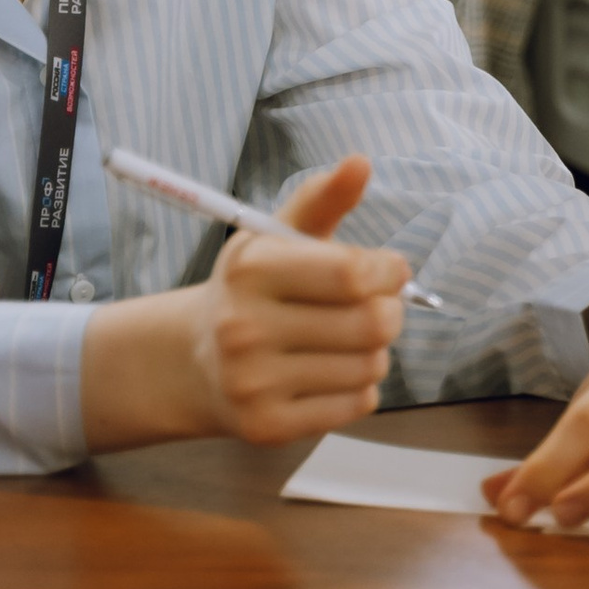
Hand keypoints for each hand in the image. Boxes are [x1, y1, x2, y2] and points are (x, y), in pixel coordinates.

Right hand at [80, 155, 405, 452]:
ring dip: (374, 351)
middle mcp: (244, 327)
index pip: (354, 274)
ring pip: (370, 366)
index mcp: (251, 269)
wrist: (198, 361)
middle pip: (372, 324)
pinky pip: (358, 404)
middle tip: (373, 308)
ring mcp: (253, 382)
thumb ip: (323, 199)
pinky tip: (331, 373)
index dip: (390, 272)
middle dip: (389, 312)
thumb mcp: (277, 237)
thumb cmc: (256, 291)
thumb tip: (361, 162)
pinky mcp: (268, 426)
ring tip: (345, 341)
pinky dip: (360, 388)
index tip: (388, 270)